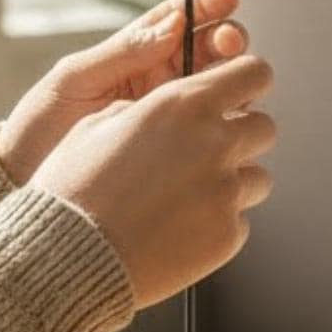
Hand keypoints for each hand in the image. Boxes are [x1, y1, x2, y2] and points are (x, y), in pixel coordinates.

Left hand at [0, 0, 249, 186]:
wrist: (22, 190)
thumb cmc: (38, 132)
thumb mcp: (72, 82)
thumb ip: (121, 51)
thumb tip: (172, 22)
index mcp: (132, 56)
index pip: (178, 19)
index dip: (206, 4)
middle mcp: (157, 82)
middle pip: (210, 50)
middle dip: (228, 38)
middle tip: (227, 43)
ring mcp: (169, 117)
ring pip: (220, 88)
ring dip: (235, 77)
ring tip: (230, 81)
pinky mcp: (176, 154)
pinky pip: (214, 132)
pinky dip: (230, 120)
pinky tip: (232, 120)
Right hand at [29, 52, 276, 307]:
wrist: (66, 257)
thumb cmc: (74, 188)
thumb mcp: (97, 124)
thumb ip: (147, 109)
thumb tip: (166, 111)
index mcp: (183, 104)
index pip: (254, 73)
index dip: (248, 80)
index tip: (240, 91)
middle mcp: (214, 144)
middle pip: (265, 127)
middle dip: (242, 135)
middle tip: (208, 151)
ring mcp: (225, 192)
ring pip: (258, 178)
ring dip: (232, 181)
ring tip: (187, 196)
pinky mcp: (227, 236)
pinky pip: (239, 221)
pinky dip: (216, 222)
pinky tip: (177, 227)